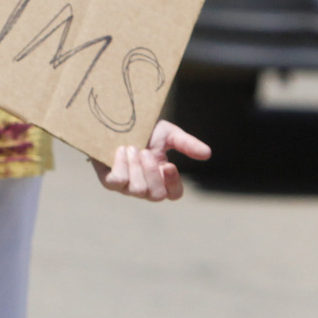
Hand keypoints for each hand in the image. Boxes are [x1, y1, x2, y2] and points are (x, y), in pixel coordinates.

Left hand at [93, 118, 210, 201]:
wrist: (117, 121)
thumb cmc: (144, 131)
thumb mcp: (168, 134)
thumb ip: (186, 144)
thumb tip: (208, 154)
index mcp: (162, 178)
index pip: (174, 194)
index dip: (173, 184)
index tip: (169, 165)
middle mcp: (145, 187)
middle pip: (156, 196)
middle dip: (151, 173)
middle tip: (145, 152)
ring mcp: (127, 187)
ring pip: (137, 190)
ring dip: (135, 167)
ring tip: (131, 147)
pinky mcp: (109, 181)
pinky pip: (116, 182)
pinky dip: (120, 165)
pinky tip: (120, 150)